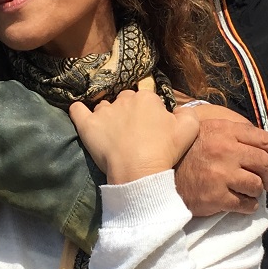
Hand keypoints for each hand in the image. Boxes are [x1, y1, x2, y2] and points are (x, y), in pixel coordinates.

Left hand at [69, 80, 198, 183]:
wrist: (138, 171)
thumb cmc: (164, 150)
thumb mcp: (190, 128)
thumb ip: (187, 112)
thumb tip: (178, 110)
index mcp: (146, 98)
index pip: (147, 96)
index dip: (150, 111)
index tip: (151, 126)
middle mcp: (123, 100)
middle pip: (125, 100)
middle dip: (129, 112)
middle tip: (133, 132)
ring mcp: (103, 111)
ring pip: (104, 106)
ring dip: (108, 115)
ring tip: (112, 133)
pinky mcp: (87, 125)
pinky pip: (77, 110)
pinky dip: (78, 110)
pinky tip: (80, 112)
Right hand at [172, 104, 267, 214]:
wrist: (158, 178)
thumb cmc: (184, 153)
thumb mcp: (205, 129)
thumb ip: (231, 130)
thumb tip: (261, 140)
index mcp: (224, 130)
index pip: (264, 138)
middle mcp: (225, 150)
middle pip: (264, 163)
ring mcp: (221, 174)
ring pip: (256, 185)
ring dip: (257, 191)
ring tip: (249, 192)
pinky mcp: (217, 197)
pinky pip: (245, 204)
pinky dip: (248, 206)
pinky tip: (241, 203)